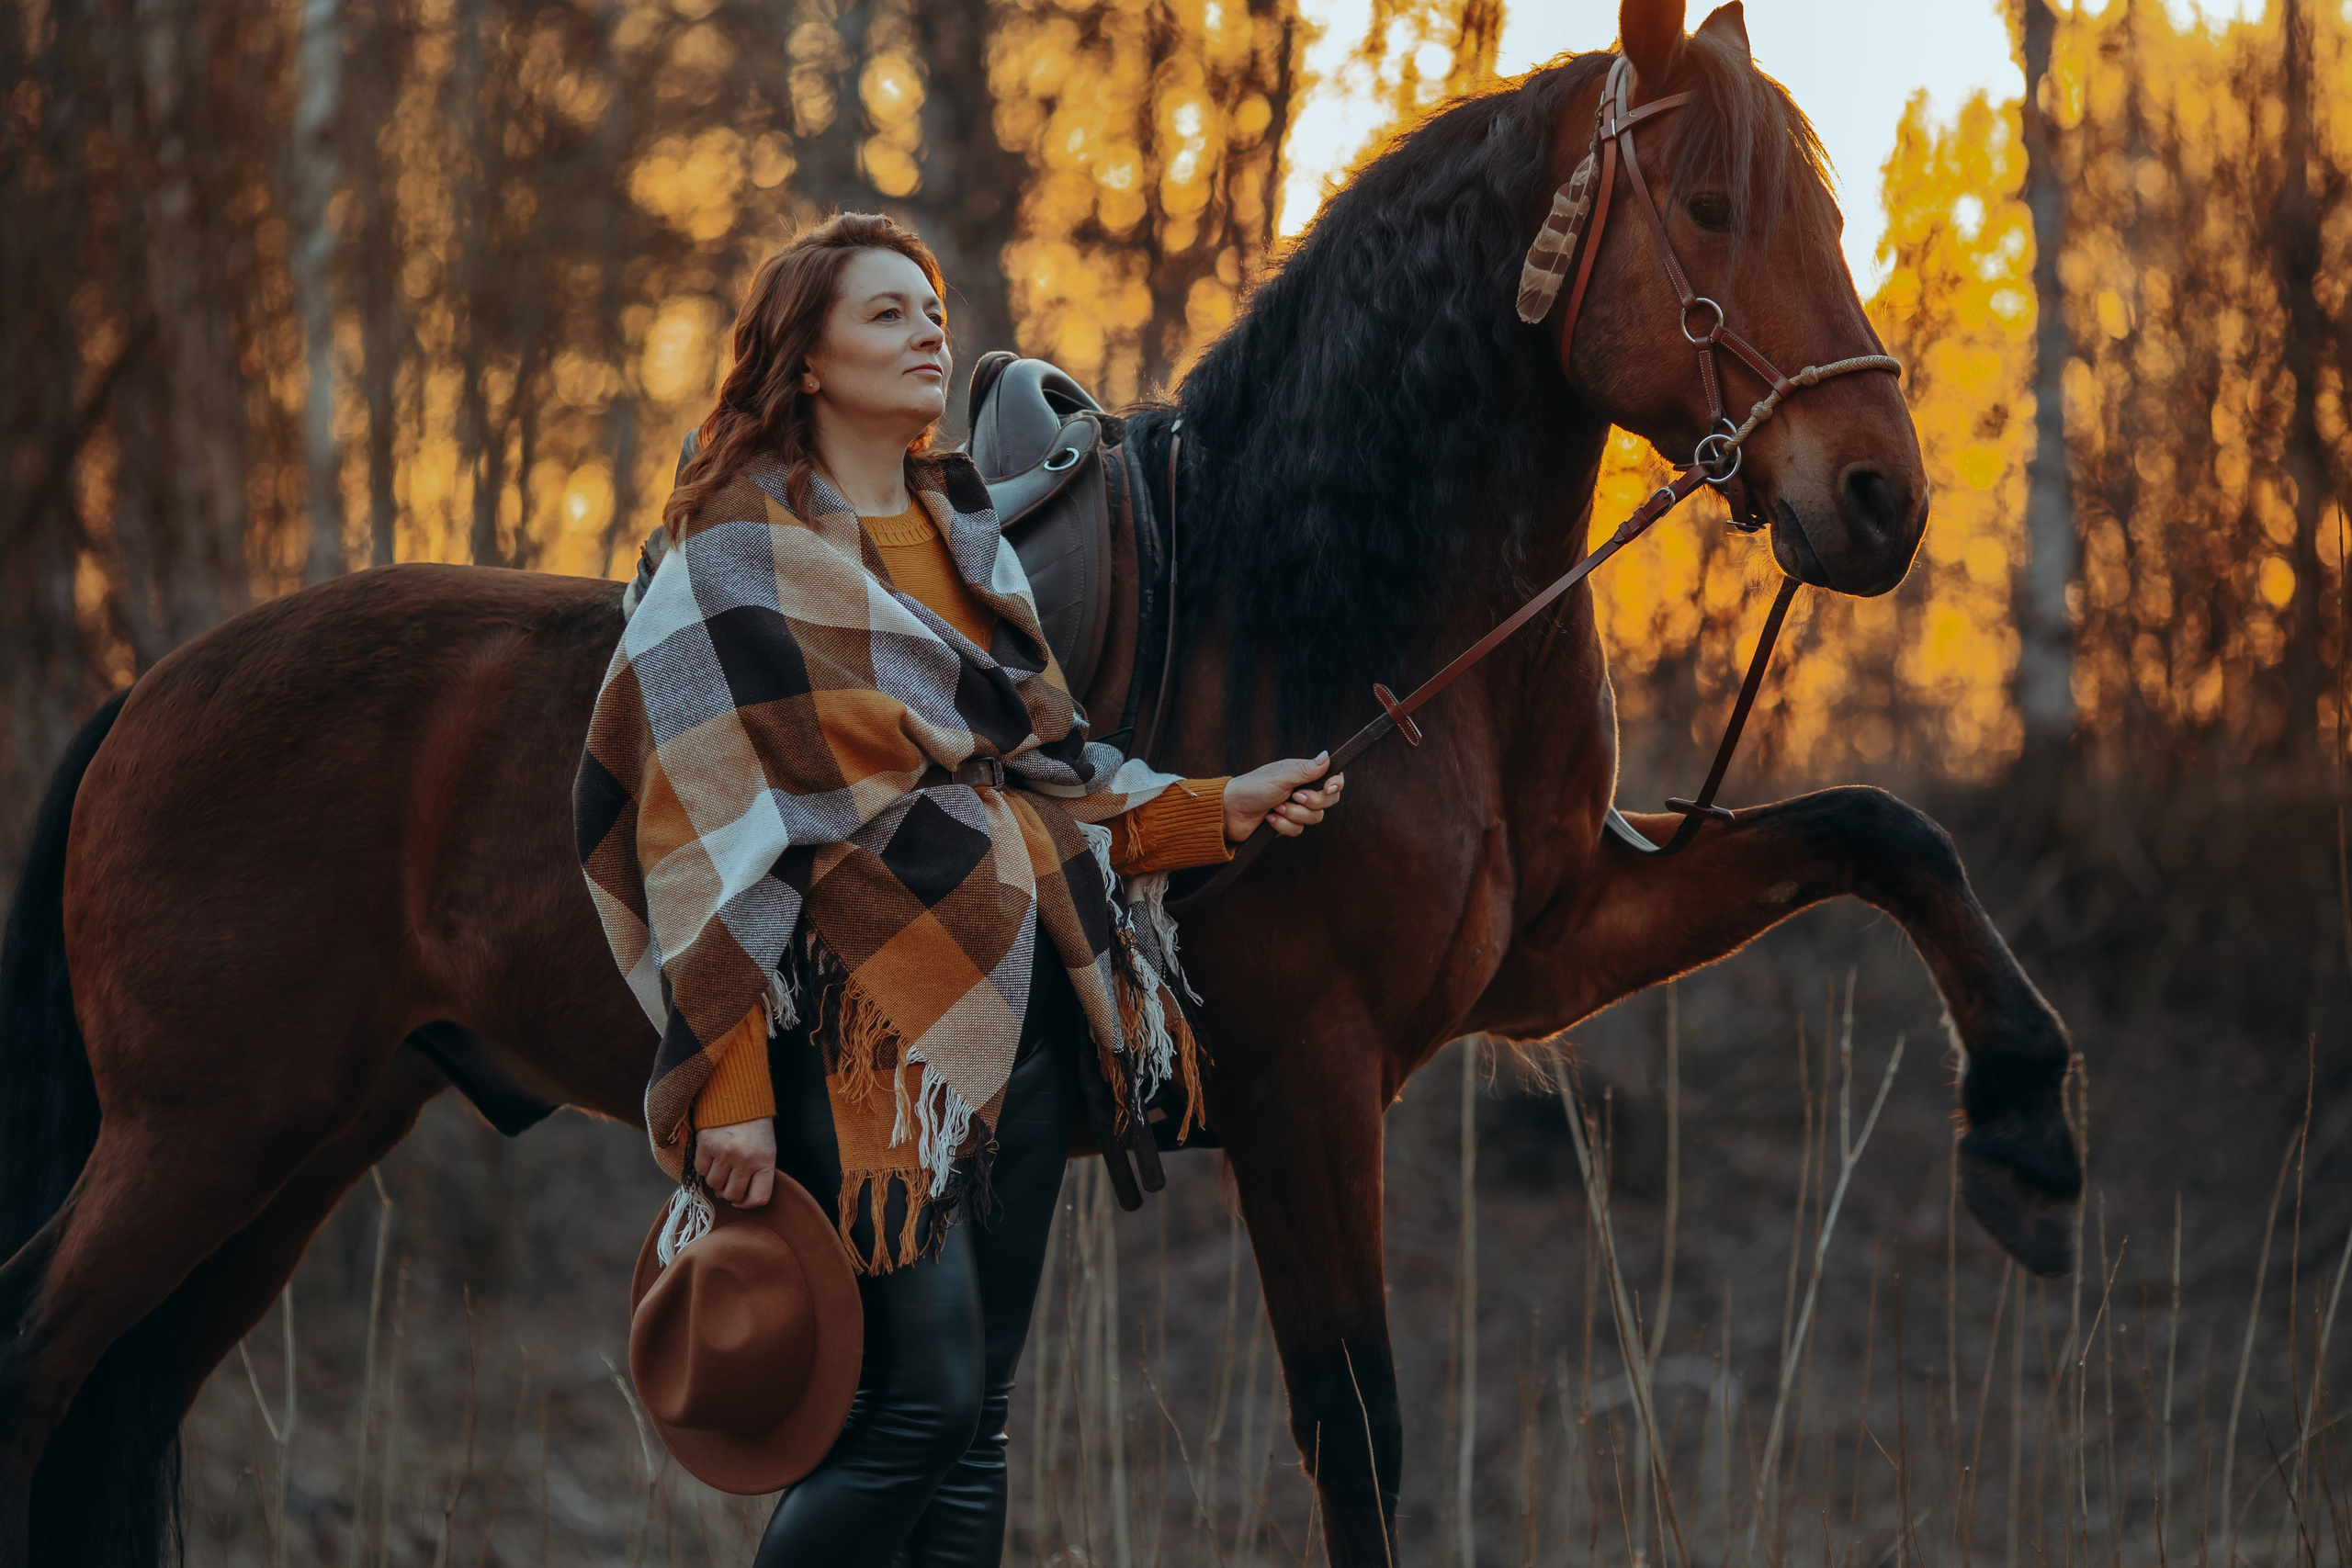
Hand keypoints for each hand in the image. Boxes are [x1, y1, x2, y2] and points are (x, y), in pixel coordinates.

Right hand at [693, 1118, 777, 1207]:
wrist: (738, 1097)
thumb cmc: (754, 1127)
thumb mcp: (766, 1149)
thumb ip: (758, 1175)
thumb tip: (737, 1200)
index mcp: (765, 1160)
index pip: (758, 1198)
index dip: (748, 1203)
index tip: (742, 1198)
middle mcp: (745, 1159)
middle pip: (733, 1196)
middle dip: (729, 1192)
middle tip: (729, 1179)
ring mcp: (724, 1152)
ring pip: (714, 1185)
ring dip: (716, 1180)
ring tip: (722, 1165)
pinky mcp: (706, 1145)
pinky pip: (701, 1171)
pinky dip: (705, 1168)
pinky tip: (712, 1156)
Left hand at [1224, 753, 1345, 841]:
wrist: (1230, 812)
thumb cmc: (1251, 788)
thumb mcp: (1280, 777)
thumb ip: (1306, 770)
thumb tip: (1327, 756)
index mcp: (1302, 774)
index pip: (1332, 777)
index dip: (1335, 784)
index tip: (1328, 788)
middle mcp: (1301, 790)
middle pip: (1328, 800)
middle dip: (1313, 802)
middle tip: (1295, 796)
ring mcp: (1295, 808)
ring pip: (1314, 818)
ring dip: (1294, 814)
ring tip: (1275, 807)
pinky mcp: (1287, 824)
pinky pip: (1298, 830)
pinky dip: (1283, 825)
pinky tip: (1269, 818)